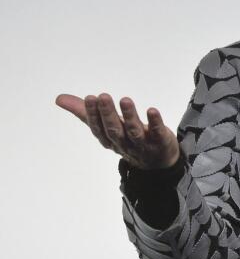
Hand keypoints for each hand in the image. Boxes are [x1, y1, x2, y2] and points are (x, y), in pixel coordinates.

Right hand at [56, 93, 179, 169]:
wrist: (157, 162)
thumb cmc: (127, 139)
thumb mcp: (105, 127)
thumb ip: (84, 113)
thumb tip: (59, 99)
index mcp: (109, 139)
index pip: (98, 129)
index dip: (93, 115)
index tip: (89, 97)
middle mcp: (124, 143)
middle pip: (114, 130)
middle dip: (107, 114)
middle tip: (103, 96)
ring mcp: (142, 144)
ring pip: (134, 131)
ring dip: (129, 116)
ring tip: (125, 100)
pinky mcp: (160, 142)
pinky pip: (157, 132)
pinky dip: (154, 123)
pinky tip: (152, 110)